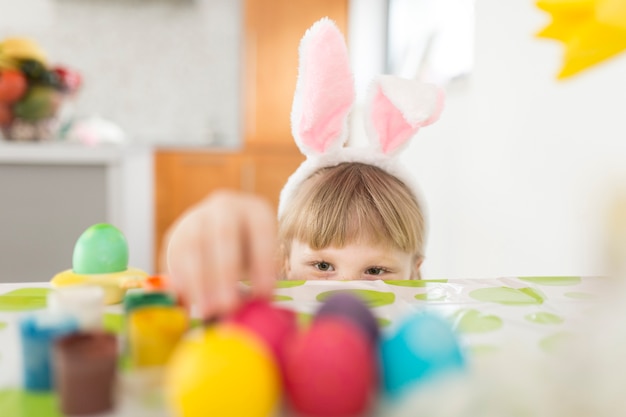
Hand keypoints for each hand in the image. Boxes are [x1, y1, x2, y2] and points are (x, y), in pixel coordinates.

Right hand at [161, 190, 277, 318]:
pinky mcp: (175, 235)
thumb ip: (262, 277)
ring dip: (200, 282)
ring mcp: (196, 218)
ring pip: (194, 247)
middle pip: (224, 235)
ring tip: (208, 312)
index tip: (264, 295)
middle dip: (225, 273)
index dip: (263, 262)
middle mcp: (224, 208)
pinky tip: (189, 305)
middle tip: (228, 306)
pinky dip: (181, 284)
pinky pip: (174, 257)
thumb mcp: (262, 256)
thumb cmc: (249, 250)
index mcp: (254, 210)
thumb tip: (259, 308)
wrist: (219, 227)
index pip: (261, 231)